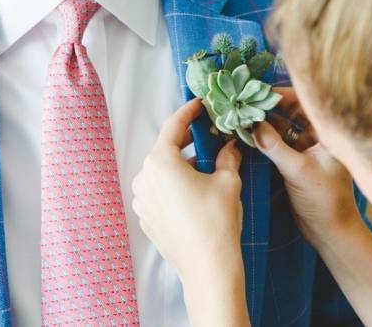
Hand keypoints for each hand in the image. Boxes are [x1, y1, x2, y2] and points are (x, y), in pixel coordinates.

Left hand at [131, 99, 244, 284]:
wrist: (207, 268)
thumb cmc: (217, 220)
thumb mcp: (228, 181)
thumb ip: (227, 156)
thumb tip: (230, 145)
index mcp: (160, 162)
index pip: (173, 126)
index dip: (189, 111)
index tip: (200, 103)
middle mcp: (144, 177)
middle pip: (165, 148)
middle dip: (187, 140)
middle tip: (209, 134)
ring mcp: (141, 199)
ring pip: (161, 171)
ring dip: (181, 164)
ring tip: (205, 165)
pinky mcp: (145, 217)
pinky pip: (159, 191)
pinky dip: (174, 184)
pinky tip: (194, 190)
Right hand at [254, 88, 361, 249]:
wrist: (330, 231)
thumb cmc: (325, 200)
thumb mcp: (299, 170)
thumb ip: (275, 147)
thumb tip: (253, 125)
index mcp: (327, 133)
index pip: (305, 103)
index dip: (281, 96)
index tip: (257, 93)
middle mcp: (318, 137)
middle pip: (291, 113)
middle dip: (269, 108)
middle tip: (245, 103)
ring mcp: (306, 150)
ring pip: (283, 129)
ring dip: (265, 124)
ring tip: (242, 117)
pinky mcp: (295, 163)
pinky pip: (278, 145)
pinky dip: (265, 140)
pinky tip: (247, 136)